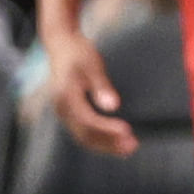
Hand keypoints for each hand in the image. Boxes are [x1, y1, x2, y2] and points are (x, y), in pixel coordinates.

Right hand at [39, 30, 135, 155]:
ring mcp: (63, 112)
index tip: (127, 130)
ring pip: (83, 137)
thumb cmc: (78, 53)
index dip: (107, 128)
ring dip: (106, 145)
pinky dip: (100, 139)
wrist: (61, 46)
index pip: (87, 120)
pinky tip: (115, 141)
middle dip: (109, 142)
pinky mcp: (69, 113)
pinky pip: (82, 132)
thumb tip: (112, 106)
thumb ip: (102, 86)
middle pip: (84, 134)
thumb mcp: (92, 64)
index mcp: (66, 96)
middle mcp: (62, 108)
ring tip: (128, 147)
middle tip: (133, 146)